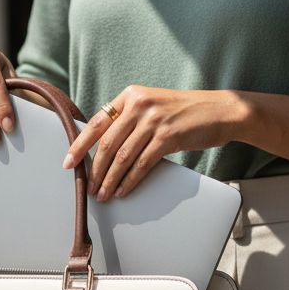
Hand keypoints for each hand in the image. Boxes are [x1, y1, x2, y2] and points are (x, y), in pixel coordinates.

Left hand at [61, 85, 247, 198]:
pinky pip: (142, 163)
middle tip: (89, 188)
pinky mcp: (169, 136)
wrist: (220, 111)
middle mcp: (139, 104)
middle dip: (95, 170)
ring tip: (103, 194)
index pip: (96, 122)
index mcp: (131, 95)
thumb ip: (129, 119)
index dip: (79, 145)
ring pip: (123, 156)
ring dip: (110, 179)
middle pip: (108, 143)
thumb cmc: (184, 112)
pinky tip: (123, 190)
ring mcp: (154, 120)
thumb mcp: (152, 105)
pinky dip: (130, 180)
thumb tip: (103, 147)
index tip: (68, 163)